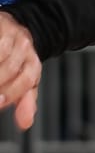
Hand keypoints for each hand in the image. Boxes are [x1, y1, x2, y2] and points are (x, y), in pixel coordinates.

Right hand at [0, 14, 41, 130]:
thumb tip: (25, 124)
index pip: (26, 79)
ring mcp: (9, 32)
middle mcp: (24, 46)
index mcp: (33, 63)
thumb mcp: (27, 81)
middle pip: (10, 67)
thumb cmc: (19, 61)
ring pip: (1, 51)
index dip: (12, 92)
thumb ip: (26, 102)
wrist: (18, 28)